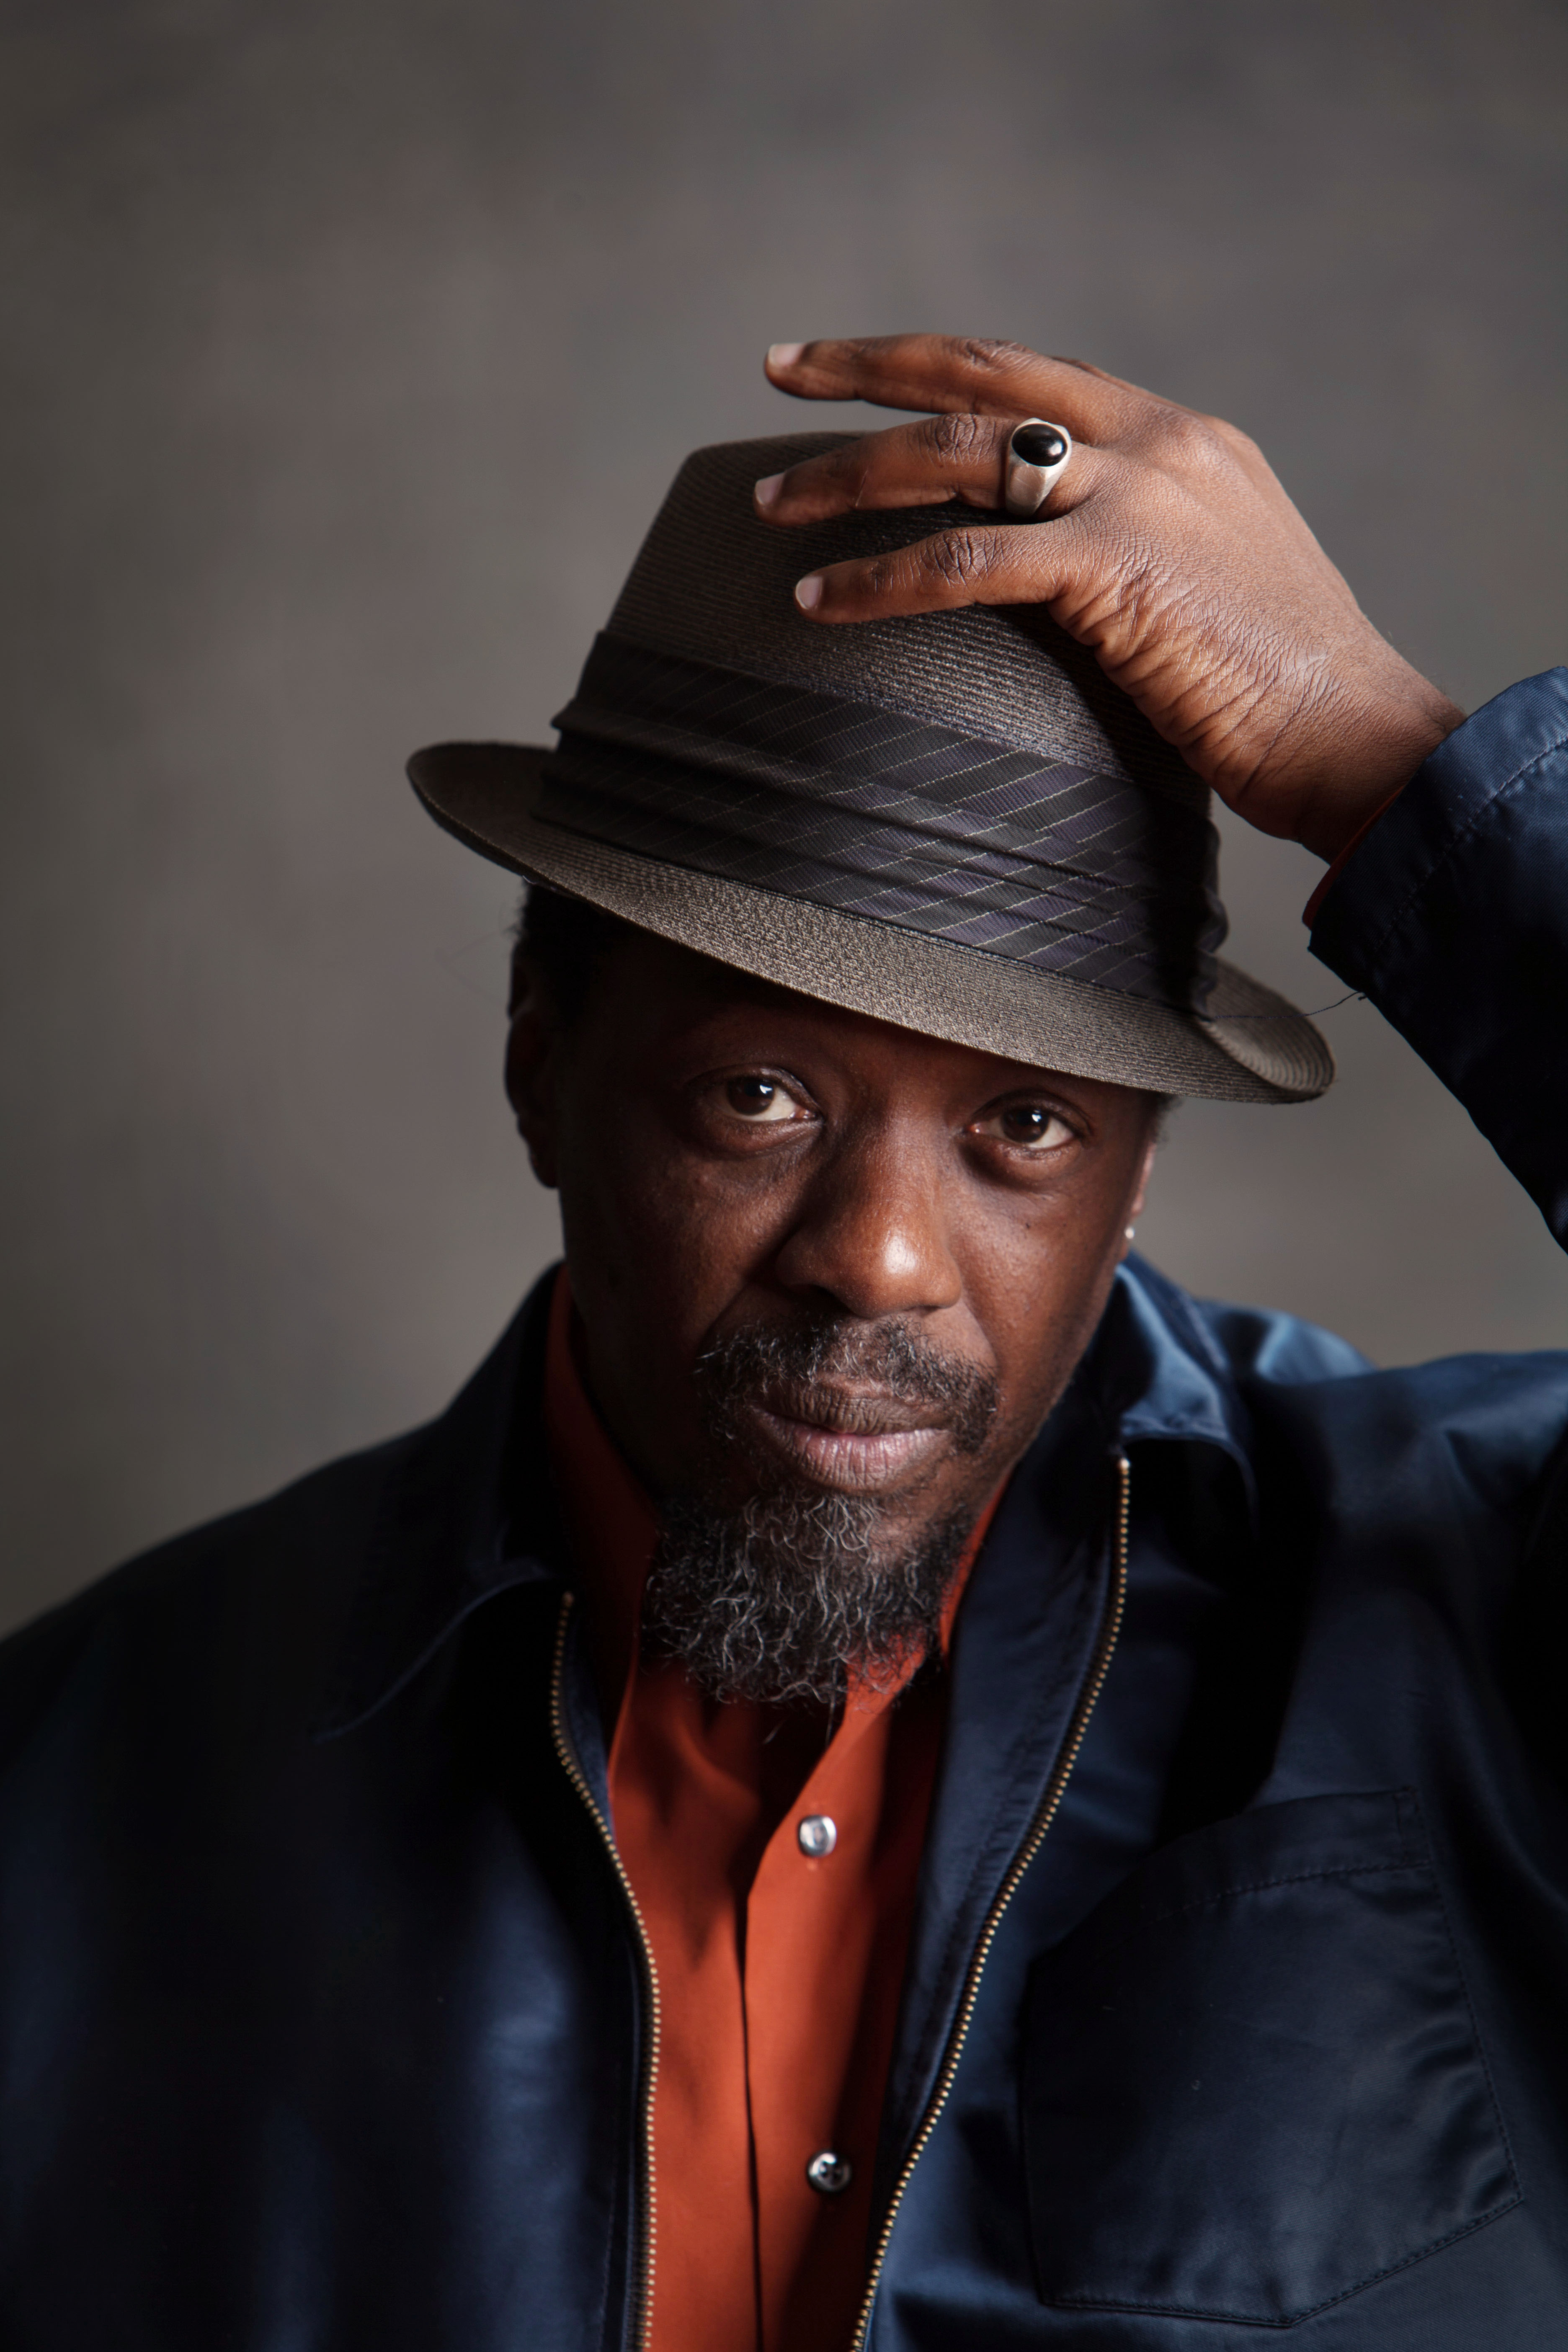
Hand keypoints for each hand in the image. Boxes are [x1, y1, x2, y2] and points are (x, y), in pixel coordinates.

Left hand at [755, 336, 1463, 861]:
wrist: (1352, 733)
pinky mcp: (1119, 567)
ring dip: (848, 476)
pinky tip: (818, 599)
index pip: (1033, 372)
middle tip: (779, 367)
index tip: (855, 363)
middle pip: (981, 374)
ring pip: (957, 454)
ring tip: (767, 505)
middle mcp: (1157, 442)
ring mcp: (1139, 494)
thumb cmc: (1277, 690)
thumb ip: (1130, 549)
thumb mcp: (1204, 583)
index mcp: (1180, 436)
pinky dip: (882, 579)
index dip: (936, 360)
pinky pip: (967, 560)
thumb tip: (1040, 576)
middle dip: (867, 367)